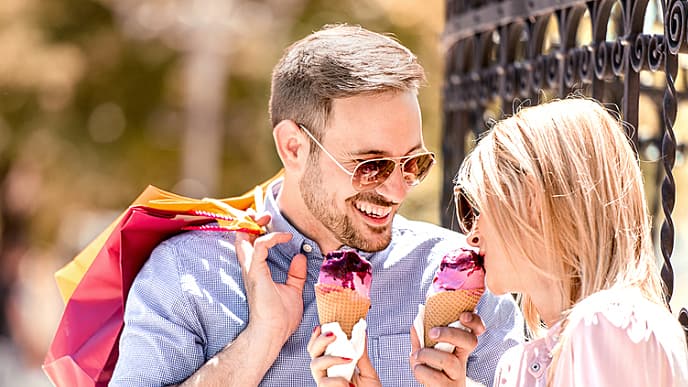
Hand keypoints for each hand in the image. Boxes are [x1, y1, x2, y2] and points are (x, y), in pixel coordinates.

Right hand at [234, 213, 307, 343]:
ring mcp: (251, 270)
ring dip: (255, 224)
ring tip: (267, 218)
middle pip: (241, 237)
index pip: (250, 244)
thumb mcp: (293, 290)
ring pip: (244, 238)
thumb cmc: (280, 317)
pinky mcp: (256, 272)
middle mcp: (250, 268)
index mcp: (256, 271)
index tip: (270, 222)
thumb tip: (300, 257)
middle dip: (249, 221)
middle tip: (263, 215)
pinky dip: (272, 238)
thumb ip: (295, 274)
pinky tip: (286, 238)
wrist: (273, 333)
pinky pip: (260, 246)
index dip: (256, 229)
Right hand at [308, 325, 380, 386]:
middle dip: (319, 340)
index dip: (317, 336)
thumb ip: (362, 354)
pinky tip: (349, 384)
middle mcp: (326, 374)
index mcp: (334, 366)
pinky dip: (337, 381)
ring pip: (314, 365)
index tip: (322, 326)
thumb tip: (361, 332)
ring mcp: (325, 384)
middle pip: (312, 353)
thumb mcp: (368, 372)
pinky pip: (325, 383)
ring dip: (330, 358)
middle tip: (333, 334)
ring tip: (348, 359)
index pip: (319, 348)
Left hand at [409, 312, 485, 385]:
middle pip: (469, 342)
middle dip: (450, 333)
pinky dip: (421, 370)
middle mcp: (462, 359)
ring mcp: (456, 374)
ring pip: (449, 360)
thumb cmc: (432, 369)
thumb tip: (416, 322)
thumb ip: (421, 336)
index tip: (463, 315)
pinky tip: (418, 368)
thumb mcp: (427, 350)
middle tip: (432, 332)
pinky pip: (436, 377)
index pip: (476, 330)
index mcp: (459, 346)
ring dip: (428, 354)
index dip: (474, 322)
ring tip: (417, 355)